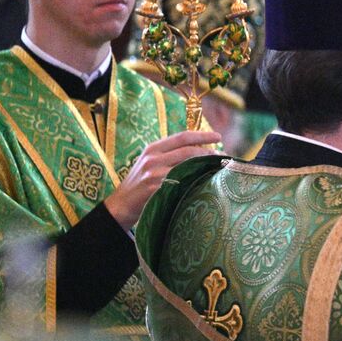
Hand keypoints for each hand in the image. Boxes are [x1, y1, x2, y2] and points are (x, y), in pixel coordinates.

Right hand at [104, 130, 220, 229]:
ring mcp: (154, 173)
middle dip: (208, 151)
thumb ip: (168, 155)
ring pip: (187, 165)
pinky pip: (182, 182)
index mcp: (153, 148)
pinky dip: (195, 181)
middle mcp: (153, 158)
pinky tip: (204, 183)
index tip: (217, 137)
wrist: (120, 205)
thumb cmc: (139, 184)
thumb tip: (198, 149)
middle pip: (187, 149)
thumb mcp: (149, 163)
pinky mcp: (156, 188)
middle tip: (221, 155)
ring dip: (204, 166)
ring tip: (216, 168)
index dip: (202, 135)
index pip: (181, 137)